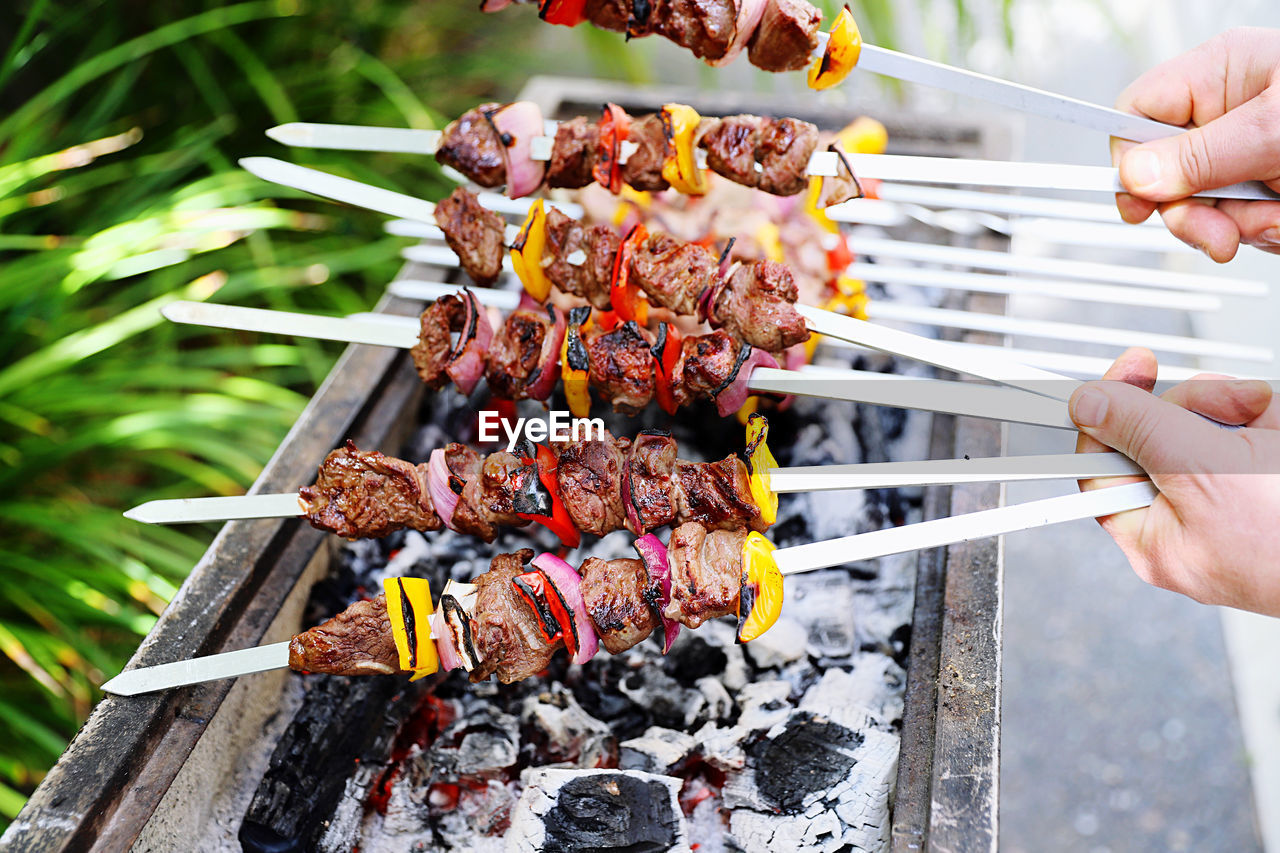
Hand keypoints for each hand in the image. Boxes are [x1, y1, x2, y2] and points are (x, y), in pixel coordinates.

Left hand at [1070, 348, 1279, 615]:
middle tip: (1243, 414)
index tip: (1138, 365)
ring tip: (1277, 431)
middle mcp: (1190, 525)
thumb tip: (1084, 404)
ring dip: (1255, 414)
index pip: (1101, 462)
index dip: (1111, 409)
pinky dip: (1278, 422)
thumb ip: (1140, 430)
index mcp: (1154, 539)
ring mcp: (1237, 505)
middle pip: (1164, 434)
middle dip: (1208, 411)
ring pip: (1221, 427)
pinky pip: (1263, 433)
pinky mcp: (1272, 482)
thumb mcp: (1202, 471)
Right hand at [1111, 27, 1279, 261]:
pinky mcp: (1267, 188)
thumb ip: (1202, 155)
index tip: (1144, 202)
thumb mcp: (1276, 132)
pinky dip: (1266, 232)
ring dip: (1240, 226)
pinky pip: (1240, 223)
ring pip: (1203, 208)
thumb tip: (1134, 173)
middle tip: (1221, 232)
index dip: (1130, 162)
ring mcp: (1246, 154)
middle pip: (1164, 175)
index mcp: (1219, 75)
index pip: (1136, 116)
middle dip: (1194, 212)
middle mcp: (1226, 114)